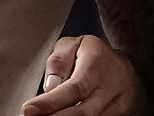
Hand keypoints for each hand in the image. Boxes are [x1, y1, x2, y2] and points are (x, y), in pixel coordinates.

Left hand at [22, 35, 145, 115]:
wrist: (124, 66)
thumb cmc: (94, 56)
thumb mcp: (73, 45)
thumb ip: (58, 61)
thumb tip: (50, 86)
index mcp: (97, 63)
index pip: (74, 88)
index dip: (50, 102)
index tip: (28, 110)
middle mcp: (112, 85)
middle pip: (83, 112)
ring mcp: (119, 103)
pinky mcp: (123, 115)